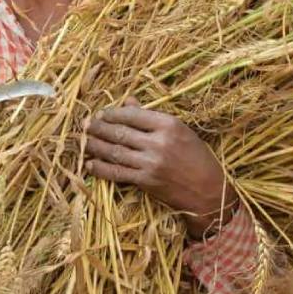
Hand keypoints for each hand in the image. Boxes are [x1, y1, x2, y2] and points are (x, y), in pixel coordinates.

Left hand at [84, 98, 237, 239]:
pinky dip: (101, 168)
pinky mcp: (146, 182)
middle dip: (99, 128)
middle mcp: (158, 143)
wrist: (209, 191)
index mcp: (169, 125)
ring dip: (96, 146)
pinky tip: (90, 164)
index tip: (101, 113)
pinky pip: (117, 173)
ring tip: (83, 140)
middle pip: (121, 132)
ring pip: (115, 151)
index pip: (133, 115)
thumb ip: (152, 117)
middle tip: (85, 124)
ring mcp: (151, 163)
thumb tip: (128, 101)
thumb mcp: (180, 131)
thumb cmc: (198, 157)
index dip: (113, 113)